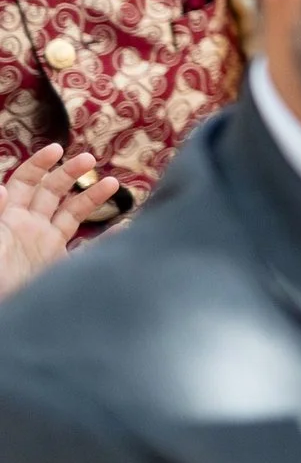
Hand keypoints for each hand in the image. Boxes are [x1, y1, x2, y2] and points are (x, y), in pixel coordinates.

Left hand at [0, 145, 118, 298]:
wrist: (6, 313)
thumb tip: (0, 187)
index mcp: (9, 218)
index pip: (25, 182)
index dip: (40, 164)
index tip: (57, 149)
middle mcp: (29, 228)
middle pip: (52, 191)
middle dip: (70, 172)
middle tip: (89, 159)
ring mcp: (45, 247)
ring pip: (73, 214)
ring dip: (92, 197)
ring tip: (113, 183)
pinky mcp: (57, 269)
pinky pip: (87, 250)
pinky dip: (108, 239)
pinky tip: (126, 228)